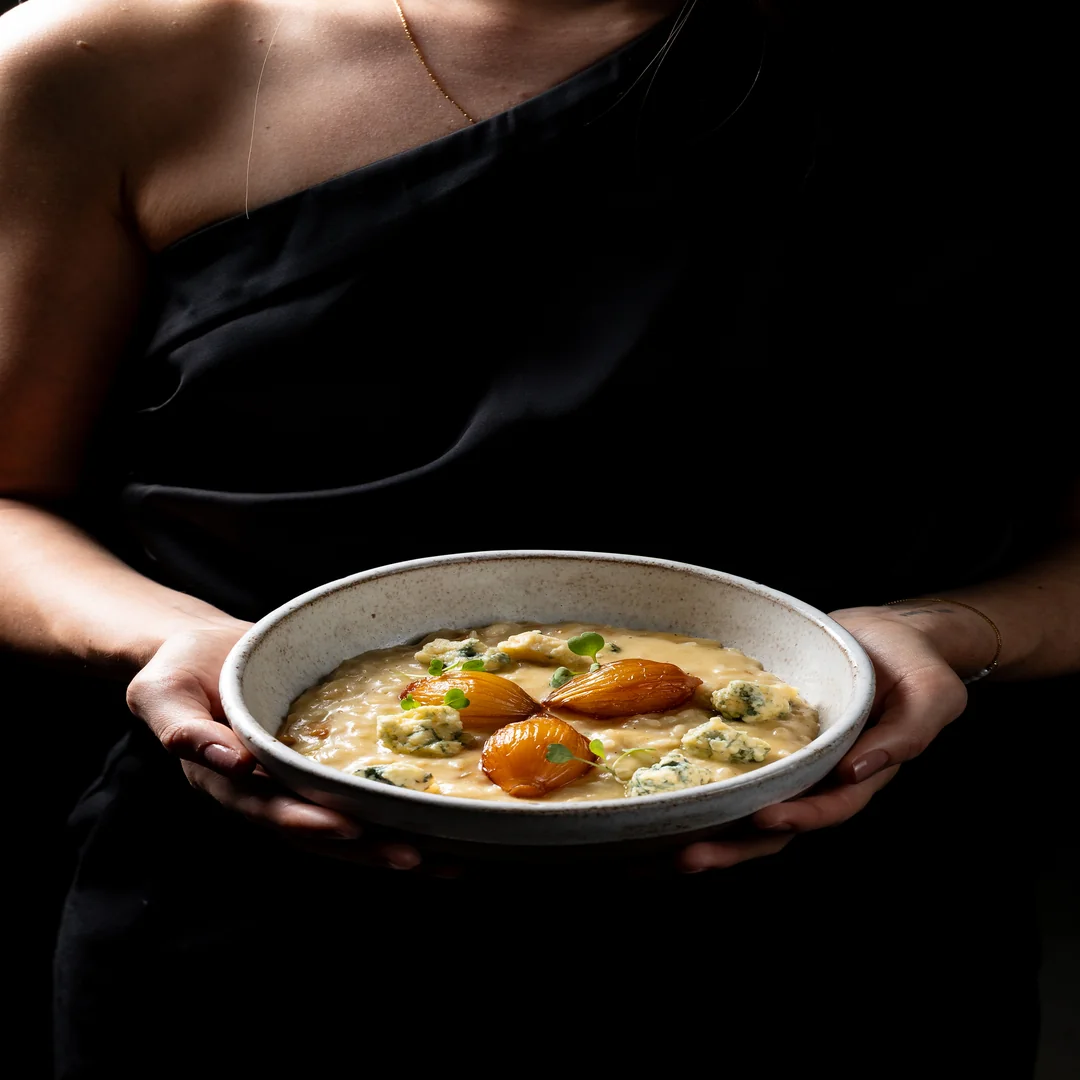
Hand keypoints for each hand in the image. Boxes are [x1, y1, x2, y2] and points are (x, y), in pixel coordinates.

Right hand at [125, 622, 425, 871]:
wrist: (200, 651)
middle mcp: (265, 793)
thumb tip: (231, 762)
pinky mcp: (317, 768)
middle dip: (365, 849)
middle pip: (318, 834)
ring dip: (389, 843)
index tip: (347, 827)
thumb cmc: (178, 669)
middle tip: (416, 857)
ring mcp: (293, 785)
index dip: (307, 822)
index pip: (270, 811)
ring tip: (446, 860)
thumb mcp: (163, 692)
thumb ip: (182, 729)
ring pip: (344, 826)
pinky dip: (393, 812)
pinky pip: (355, 795)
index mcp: (227, 782)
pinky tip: (438, 819)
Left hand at [675, 607, 969, 872]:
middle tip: (687, 857)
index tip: (762, 818)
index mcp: (860, 772)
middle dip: (733, 846)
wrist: (888, 633)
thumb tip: (858, 770)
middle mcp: (819, 775)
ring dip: (707, 825)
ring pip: (745, 802)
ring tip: (660, 843)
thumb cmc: (918, 664)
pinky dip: (700, 778)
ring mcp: (789, 758)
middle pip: (775, 824)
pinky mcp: (764, 735)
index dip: (798, 817)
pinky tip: (661, 789)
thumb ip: (905, 735)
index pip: (828, 807)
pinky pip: (731, 761)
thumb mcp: (933, 694)